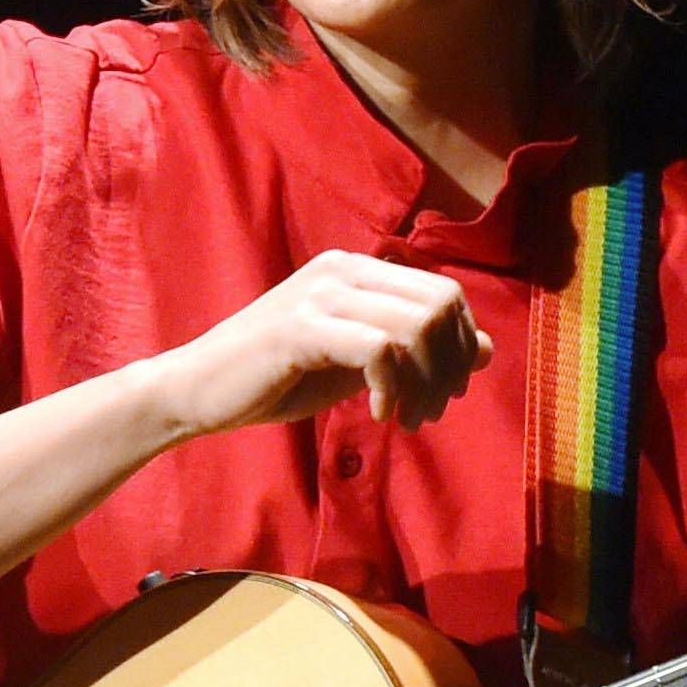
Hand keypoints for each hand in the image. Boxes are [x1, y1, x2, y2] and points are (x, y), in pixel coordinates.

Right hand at [155, 251, 492, 438]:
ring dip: (426, 383)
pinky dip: (393, 389)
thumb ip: (417, 350)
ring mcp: (322, 294)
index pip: (446, 294)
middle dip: (451, 367)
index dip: (461, 347)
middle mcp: (343, 268)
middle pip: (441, 305)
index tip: (443, 394)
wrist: (199, 390)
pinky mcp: (303, 327)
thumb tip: (487, 348)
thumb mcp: (360, 363)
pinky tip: (379, 414)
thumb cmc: (278, 377)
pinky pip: (380, 350)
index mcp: (358, 269)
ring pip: (417, 326)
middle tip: (428, 412)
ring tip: (406, 418)